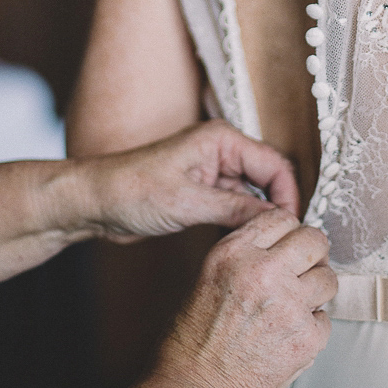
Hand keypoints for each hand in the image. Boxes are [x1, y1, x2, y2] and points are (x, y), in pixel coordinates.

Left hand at [76, 121, 299, 241]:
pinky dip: (241, 224)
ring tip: (263, 247)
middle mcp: (221, 151)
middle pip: (268, 179)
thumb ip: (236, 209)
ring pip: (253, 195)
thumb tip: (277, 221)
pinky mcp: (203, 192)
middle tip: (282, 241)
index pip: (275, 165)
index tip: (292, 228)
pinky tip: (241, 244)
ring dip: (258, 220)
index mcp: (222, 140)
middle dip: (277, 208)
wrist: (94, 202)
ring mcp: (212, 172)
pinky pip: (236, 206)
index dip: (288, 196)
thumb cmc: (130, 189)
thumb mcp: (188, 202)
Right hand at [160, 207, 336, 387]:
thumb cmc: (192, 343)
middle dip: (314, 253)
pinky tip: (291, 334)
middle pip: (314, 240)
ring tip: (297, 305)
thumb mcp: (208, 278)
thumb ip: (245, 256)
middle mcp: (264, 272)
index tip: (291, 243)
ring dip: (317, 290)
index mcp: (234, 253)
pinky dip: (313, 327)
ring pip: (328, 279)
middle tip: (308, 266)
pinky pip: (326, 319)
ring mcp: (289, 305)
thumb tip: (280, 247)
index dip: (289, 231)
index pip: (281, 218)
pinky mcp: (307, 337)